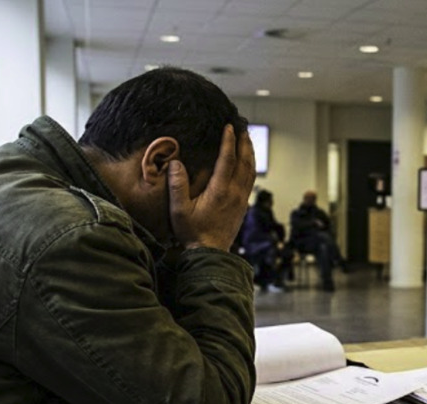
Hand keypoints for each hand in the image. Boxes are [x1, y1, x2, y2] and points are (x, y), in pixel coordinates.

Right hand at [168, 125, 255, 250]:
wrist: (210, 254)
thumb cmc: (192, 232)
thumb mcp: (179, 210)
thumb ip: (177, 186)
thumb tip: (176, 163)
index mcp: (220, 191)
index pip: (227, 159)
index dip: (229, 141)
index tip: (229, 126)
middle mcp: (235, 193)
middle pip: (245, 162)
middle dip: (244, 143)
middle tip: (243, 127)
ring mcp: (241, 200)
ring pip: (250, 171)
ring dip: (250, 154)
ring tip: (248, 140)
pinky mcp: (243, 207)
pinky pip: (250, 181)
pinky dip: (250, 167)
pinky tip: (247, 164)